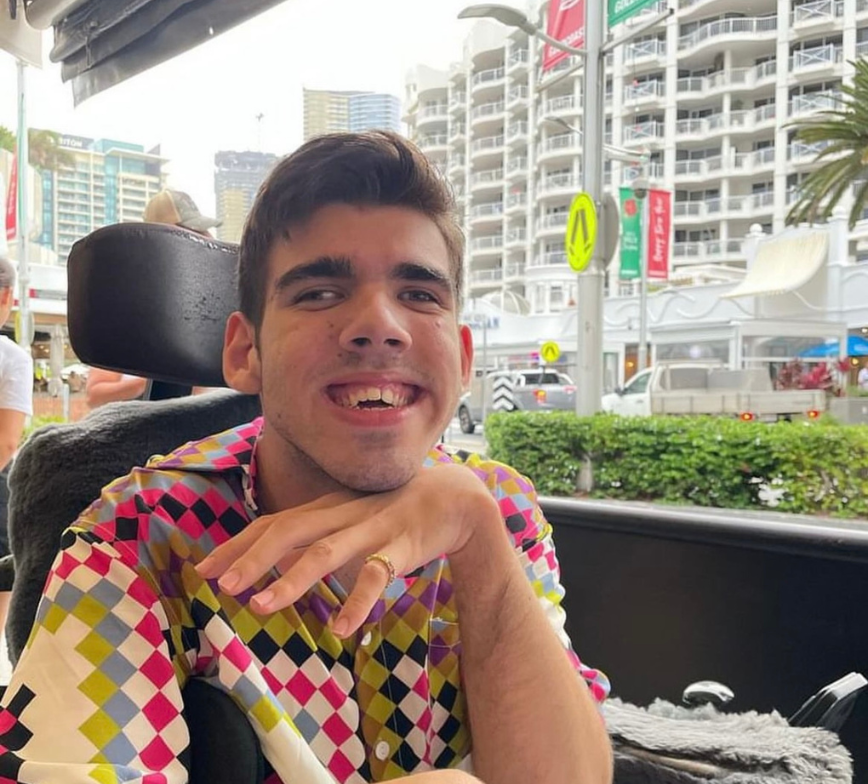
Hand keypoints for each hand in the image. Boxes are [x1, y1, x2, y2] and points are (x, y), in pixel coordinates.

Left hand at [195, 464, 498, 635]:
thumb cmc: (391, 511)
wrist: (453, 497)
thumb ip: (312, 537)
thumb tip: (268, 561)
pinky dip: (358, 601)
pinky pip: (378, 574)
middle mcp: (342, 514)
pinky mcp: (402, 546)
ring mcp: (371, 528)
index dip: (238, 545)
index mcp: (325, 509)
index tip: (204, 571)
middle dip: (253, 558)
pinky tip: (343, 630)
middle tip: (222, 587)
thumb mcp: (347, 520)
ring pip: (326, 551)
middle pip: (289, 530)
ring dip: (293, 579)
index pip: (272, 523)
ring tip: (263, 608)